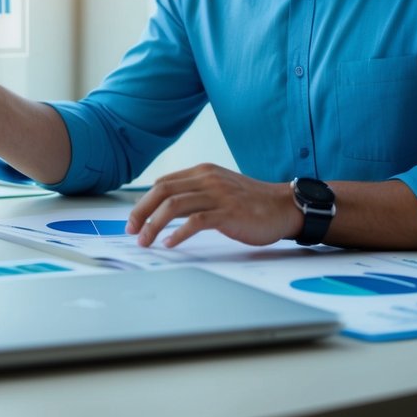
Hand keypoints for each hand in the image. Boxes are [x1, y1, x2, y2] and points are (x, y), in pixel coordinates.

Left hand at [124, 164, 297, 247]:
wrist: (284, 207)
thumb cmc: (251, 203)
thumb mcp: (219, 189)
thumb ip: (195, 194)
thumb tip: (164, 210)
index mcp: (202, 172)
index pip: (162, 184)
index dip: (142, 202)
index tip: (133, 221)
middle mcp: (207, 179)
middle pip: (162, 191)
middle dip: (141, 212)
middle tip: (132, 231)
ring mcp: (218, 195)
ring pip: (174, 206)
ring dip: (154, 225)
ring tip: (146, 241)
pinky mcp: (229, 213)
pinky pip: (196, 221)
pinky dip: (179, 234)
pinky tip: (170, 244)